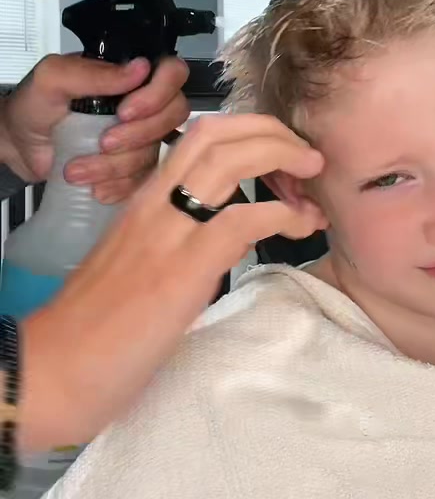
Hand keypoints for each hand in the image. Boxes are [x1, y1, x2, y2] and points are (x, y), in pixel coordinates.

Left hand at [0, 54, 189, 200]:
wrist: (19, 147)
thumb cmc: (34, 106)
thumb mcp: (53, 79)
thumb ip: (93, 73)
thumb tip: (140, 68)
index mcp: (129, 76)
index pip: (172, 73)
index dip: (159, 93)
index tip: (125, 112)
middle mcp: (143, 103)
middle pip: (174, 114)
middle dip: (139, 135)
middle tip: (103, 143)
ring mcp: (141, 137)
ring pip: (155, 152)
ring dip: (116, 166)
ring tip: (76, 170)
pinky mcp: (134, 167)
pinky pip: (145, 180)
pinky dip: (119, 186)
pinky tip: (95, 188)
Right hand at [20, 113, 325, 449]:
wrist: (57, 367)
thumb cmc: (96, 325)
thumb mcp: (139, 263)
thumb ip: (177, 240)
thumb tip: (225, 238)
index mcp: (144, 200)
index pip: (198, 135)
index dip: (248, 131)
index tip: (281, 154)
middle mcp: (154, 204)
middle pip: (219, 133)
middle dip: (273, 132)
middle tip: (307, 157)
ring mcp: (168, 232)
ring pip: (231, 161)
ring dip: (283, 161)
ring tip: (314, 182)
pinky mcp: (182, 269)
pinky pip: (243, 220)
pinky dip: (282, 215)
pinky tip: (301, 227)